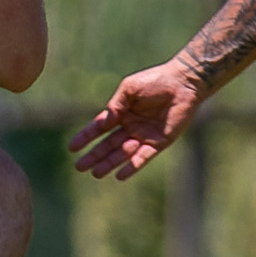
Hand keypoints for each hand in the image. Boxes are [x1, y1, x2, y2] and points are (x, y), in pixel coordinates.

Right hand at [68, 59, 205, 179]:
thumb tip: (103, 122)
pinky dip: (132, 166)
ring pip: (123, 153)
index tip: (72, 148)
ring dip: (109, 163)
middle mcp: (131, 126)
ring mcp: (144, 136)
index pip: (100, 127)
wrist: (183, 83)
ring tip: (95, 173)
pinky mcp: (159, 142)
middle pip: (108, 144)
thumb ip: (116, 105)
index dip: (86, 137)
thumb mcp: (129, 88)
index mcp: (122, 112)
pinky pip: (143, 158)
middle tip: (79, 167)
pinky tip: (120, 175)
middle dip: (94, 155)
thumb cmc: (155, 81)